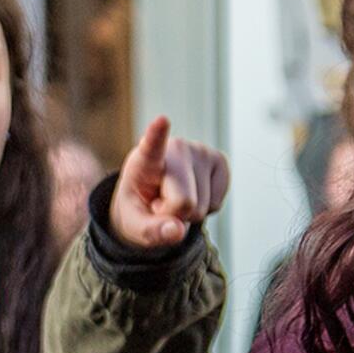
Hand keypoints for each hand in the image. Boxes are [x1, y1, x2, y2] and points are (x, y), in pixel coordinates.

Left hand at [107, 116, 228, 249]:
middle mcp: (176, 149)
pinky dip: (204, 209)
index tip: (162, 120)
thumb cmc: (139, 207)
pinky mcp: (220, 162)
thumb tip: (177, 232)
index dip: (156, 135)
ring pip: (202, 206)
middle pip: (184, 202)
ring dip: (188, 213)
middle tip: (159, 205)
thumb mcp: (133, 225)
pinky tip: (192, 195)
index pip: (151, 146)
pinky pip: (216, 204)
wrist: (152, 199)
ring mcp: (201, 152)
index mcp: (145, 159)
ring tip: (173, 198)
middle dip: (173, 215)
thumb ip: (150, 231)